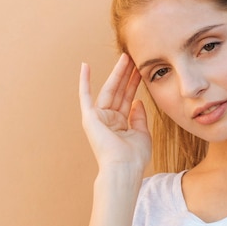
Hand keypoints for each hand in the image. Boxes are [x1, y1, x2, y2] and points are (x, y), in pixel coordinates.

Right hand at [79, 53, 151, 169]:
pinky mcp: (89, 117)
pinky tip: (85, 66)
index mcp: (120, 124)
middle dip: (126, 75)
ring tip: (125, 57)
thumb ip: (139, 117)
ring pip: (108, 90)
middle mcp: (108, 120)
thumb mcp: (142, 133)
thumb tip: (137, 101)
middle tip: (133, 57)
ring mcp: (98, 118)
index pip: (127, 99)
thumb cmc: (134, 157)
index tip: (140, 70)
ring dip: (116, 74)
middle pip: (119, 91)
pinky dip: (84, 81)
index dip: (134, 84)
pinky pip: (85, 96)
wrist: (124, 168)